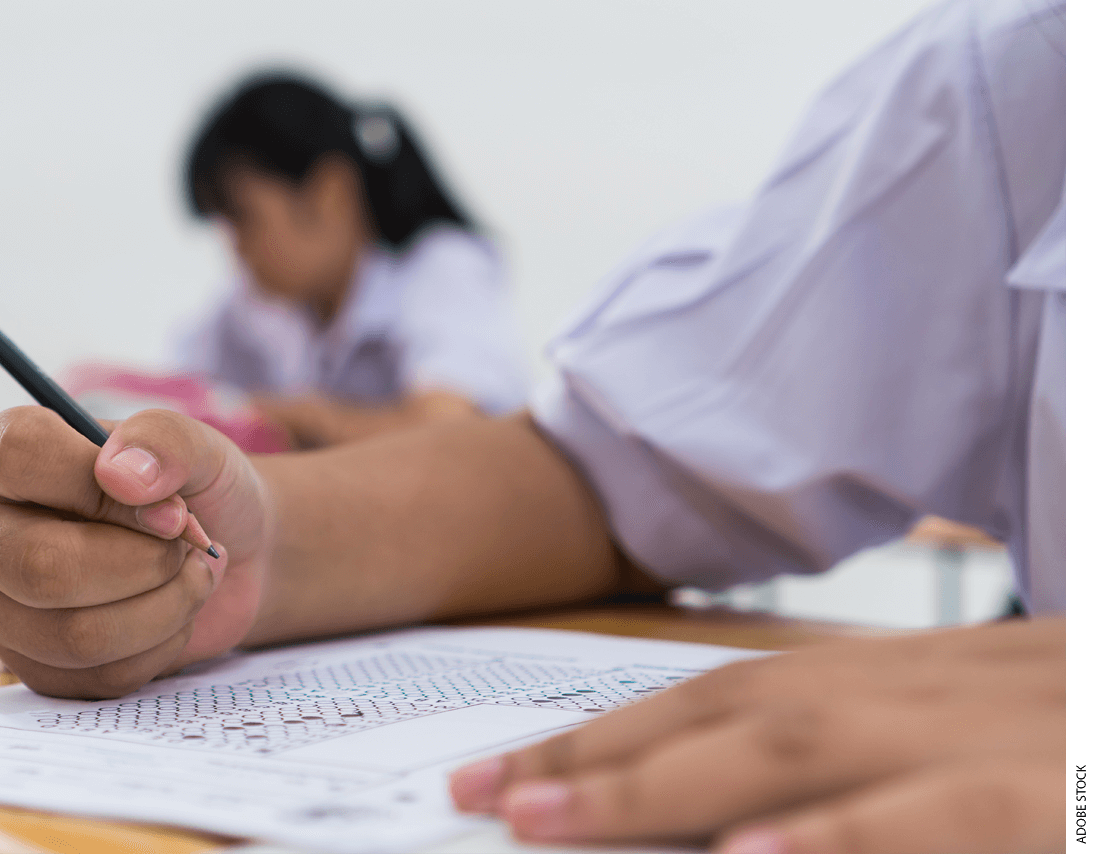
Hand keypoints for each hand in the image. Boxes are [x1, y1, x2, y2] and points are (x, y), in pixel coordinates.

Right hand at [0, 406, 272, 698]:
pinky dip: (162, 645)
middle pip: (40, 567)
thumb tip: (120, 474)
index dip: (98, 483)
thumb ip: (166, 440)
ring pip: (75, 635)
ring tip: (191, 576)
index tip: (163, 504)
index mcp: (6, 456)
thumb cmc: (194, 491)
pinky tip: (171, 613)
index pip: (18, 458)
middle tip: (187, 547)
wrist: (223, 556)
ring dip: (166, 607)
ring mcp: (1, 605)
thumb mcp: (197, 446)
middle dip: (144, 563)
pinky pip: (99, 677)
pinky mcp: (34, 664)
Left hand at [450, 617, 1065, 852]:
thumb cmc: (1087, 748)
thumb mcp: (996, 740)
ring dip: (667, 784)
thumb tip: (747, 826)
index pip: (742, 689)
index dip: (618, 726)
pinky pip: (945, 817)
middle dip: (600, 754)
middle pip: (741, 709)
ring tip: (545, 818)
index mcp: (930, 676)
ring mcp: (1009, 735)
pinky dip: (844, 838)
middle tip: (478, 792)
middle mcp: (951, 685)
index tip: (512, 767)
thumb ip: (881, 775)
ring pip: (808, 747)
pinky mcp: (1061, 804)